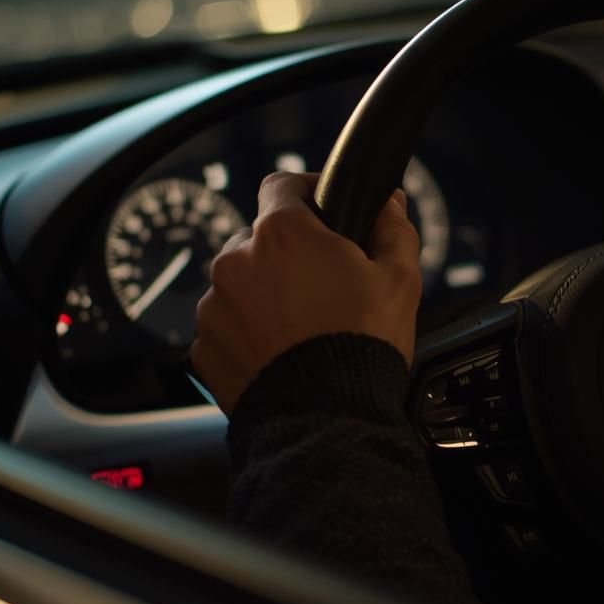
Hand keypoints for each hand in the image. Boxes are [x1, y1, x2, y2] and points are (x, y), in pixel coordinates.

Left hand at [191, 172, 421, 414]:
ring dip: (264, 295)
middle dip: (287, 255)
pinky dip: (247, 334)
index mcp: (282, 234)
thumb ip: (393, 229)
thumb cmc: (362, 344)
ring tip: (301, 328)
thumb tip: (390, 202)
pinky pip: (226, 327)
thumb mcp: (399, 280)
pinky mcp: (204, 347)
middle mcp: (236, 261)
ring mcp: (214, 306)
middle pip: (259, 239)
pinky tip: (280, 353)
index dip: (306, 191)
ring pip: (239, 284)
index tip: (323, 208)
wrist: (326, 418)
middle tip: (323, 285)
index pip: (282, 184)